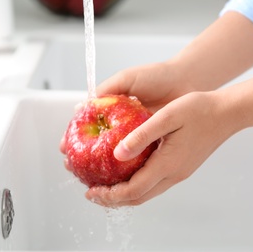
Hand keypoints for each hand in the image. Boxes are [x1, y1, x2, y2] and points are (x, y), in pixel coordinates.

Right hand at [60, 62, 193, 173]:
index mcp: (112, 110)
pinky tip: (116, 176)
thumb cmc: (157, 76)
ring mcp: (136, 137)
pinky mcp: (151, 144)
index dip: (74, 138)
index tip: (65, 148)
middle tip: (73, 166)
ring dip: (101, 167)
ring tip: (89, 176)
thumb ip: (106, 90)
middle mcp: (121, 126)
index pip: (87, 127)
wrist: (187, 80)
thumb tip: (80, 107)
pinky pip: (136, 158)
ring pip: (114, 156)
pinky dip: (125, 168)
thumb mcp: (127, 79)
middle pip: (97, 146)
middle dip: (83, 158)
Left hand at [86, 91, 233, 206]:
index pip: (134, 189)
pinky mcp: (181, 168)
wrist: (227, 113)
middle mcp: (173, 174)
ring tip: (106, 188)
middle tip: (93, 194)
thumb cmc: (199, 110)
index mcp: (168, 163)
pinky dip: (136, 186)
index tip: (91, 192)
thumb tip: (117, 153)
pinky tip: (127, 175)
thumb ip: (141, 136)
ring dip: (124, 194)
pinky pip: (154, 184)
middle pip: (139, 198)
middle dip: (114, 200)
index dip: (111, 195)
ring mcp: (179, 173)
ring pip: (147, 193)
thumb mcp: (167, 117)